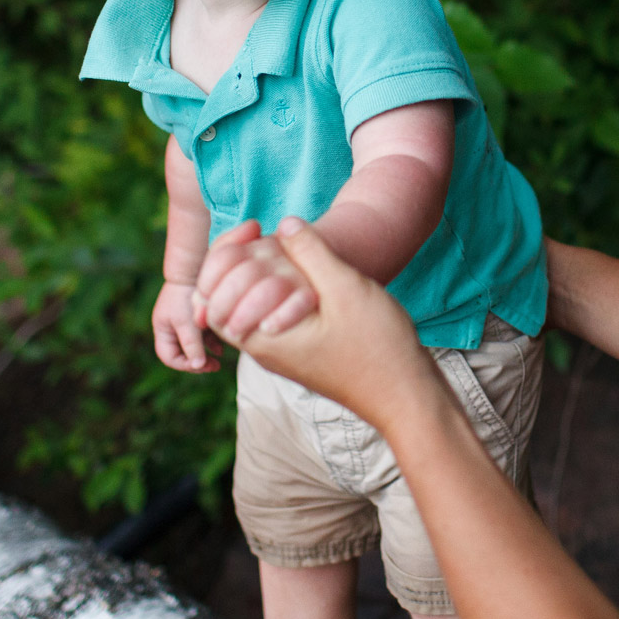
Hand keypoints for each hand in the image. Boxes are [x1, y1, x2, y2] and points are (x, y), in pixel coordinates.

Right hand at [152, 281, 220, 371]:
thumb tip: (198, 366)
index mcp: (162, 329)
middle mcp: (171, 326)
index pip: (169, 357)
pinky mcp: (196, 313)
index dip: (185, 365)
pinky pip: (203, 334)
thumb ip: (192, 345)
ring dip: (207, 352)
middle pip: (182, 353)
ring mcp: (184, 320)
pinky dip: (212, 341)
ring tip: (220, 357)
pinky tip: (222, 346)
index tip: (202, 365)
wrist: (195, 266)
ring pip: (195, 344)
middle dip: (198, 361)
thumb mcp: (187, 323)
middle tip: (214, 366)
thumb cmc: (187, 296)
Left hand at [204, 217, 440, 432]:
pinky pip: (268, 316)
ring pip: (246, 308)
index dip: (226, 255)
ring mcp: (281, 353)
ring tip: (279, 247)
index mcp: (264, 338)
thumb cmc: (378, 346)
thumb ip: (312, 253)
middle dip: (233, 264)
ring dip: (255, 276)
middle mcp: (264, 349)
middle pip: (223, 302)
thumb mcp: (345, 289)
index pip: (213, 297)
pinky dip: (273, 290)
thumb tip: (284, 224)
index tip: (256, 227)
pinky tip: (299, 270)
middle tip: (258, 232)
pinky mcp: (298, 351)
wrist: (405, 394)